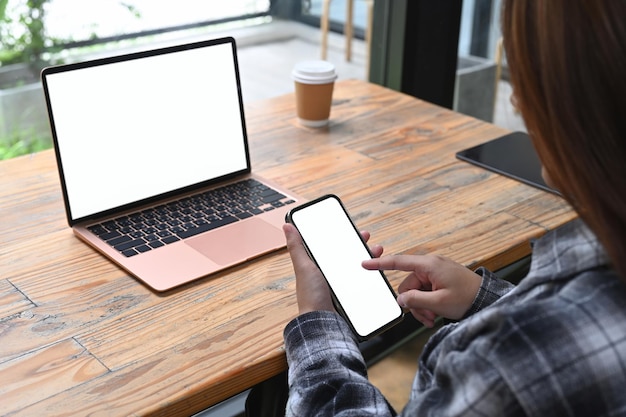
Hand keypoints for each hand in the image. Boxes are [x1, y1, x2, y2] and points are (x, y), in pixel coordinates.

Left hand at [283, 223, 383, 314]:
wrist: (324, 322)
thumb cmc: (310, 296)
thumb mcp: (304, 267)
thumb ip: (297, 247)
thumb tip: (287, 226)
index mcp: (318, 267)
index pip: (332, 247)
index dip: (343, 237)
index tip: (353, 230)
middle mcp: (330, 276)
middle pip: (348, 256)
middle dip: (359, 246)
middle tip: (367, 239)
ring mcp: (341, 286)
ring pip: (358, 268)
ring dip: (369, 259)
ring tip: (376, 251)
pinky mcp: (351, 296)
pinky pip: (364, 283)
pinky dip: (372, 276)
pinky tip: (378, 271)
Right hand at [362, 254, 481, 326]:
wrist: (487, 299)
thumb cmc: (467, 297)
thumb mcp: (439, 303)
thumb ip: (416, 301)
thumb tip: (401, 300)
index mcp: (429, 265)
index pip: (399, 262)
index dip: (380, 264)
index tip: (365, 263)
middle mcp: (430, 266)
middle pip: (407, 285)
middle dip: (414, 304)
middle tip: (426, 318)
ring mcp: (435, 273)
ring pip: (415, 292)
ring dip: (421, 307)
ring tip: (433, 318)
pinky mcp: (439, 280)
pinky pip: (425, 292)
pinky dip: (427, 304)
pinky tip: (435, 314)